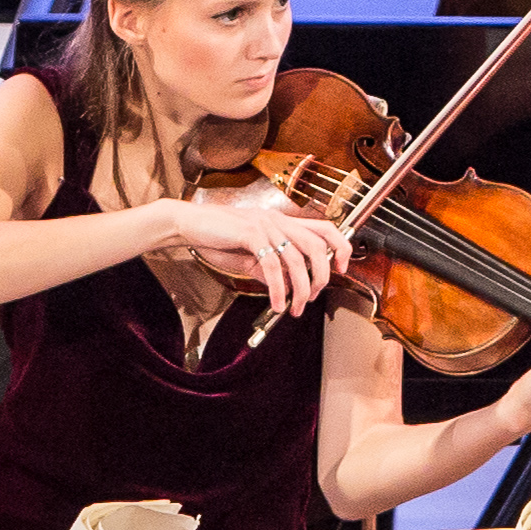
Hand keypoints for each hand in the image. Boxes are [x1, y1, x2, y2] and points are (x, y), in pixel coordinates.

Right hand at [153, 181, 349, 319]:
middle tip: (313, 298)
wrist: (189, 224)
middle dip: (322, 276)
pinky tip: (277, 304)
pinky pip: (272, 265)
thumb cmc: (218, 238)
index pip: (325, 228)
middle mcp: (279, 220)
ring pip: (297, 259)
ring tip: (294, 308)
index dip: (340, 247)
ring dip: (300, 289)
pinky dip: (278, 288)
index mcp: (283, 222)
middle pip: (318, 245)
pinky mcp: (251, 232)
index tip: (342, 269)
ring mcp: (266, 224)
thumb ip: (270, 270)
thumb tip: (287, 289)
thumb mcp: (250, 257)